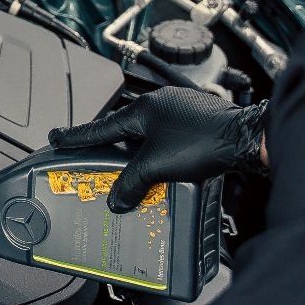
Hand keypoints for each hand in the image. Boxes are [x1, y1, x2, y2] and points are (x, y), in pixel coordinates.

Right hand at [47, 88, 268, 212]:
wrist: (247, 139)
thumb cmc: (206, 142)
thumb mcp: (157, 166)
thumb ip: (131, 183)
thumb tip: (117, 199)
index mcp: (145, 109)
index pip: (101, 126)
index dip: (77, 136)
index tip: (57, 137)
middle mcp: (161, 105)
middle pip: (125, 129)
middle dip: (109, 147)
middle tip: (91, 157)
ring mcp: (181, 111)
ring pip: (148, 135)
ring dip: (137, 154)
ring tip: (128, 171)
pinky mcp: (198, 122)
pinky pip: (167, 138)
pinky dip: (157, 154)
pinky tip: (161, 169)